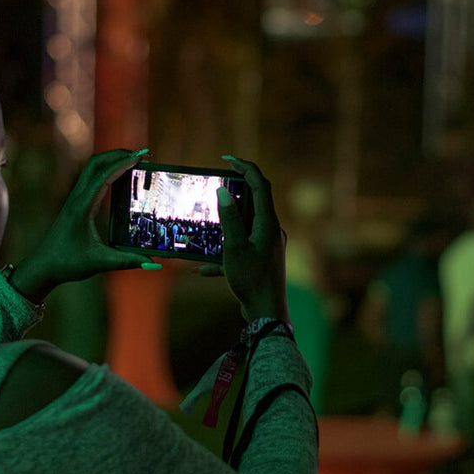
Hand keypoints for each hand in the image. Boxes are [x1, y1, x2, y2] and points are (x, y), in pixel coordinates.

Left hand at [9, 149, 156, 301]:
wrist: (43, 266)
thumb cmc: (67, 263)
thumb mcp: (99, 262)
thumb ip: (127, 261)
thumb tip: (154, 265)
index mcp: (82, 207)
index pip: (103, 177)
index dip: (122, 164)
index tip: (140, 157)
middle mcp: (77, 198)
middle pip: (96, 163)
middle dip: (118, 154)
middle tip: (142, 154)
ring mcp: (75, 199)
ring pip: (92, 168)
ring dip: (112, 159)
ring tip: (134, 160)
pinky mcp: (76, 203)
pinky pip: (91, 178)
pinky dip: (106, 170)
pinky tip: (119, 176)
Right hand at [203, 156, 289, 322]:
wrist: (266, 314)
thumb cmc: (252, 280)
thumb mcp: (235, 248)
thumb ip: (229, 219)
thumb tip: (223, 192)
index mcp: (268, 223)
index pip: (261, 185)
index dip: (246, 168)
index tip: (228, 159)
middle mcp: (272, 231)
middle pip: (255, 202)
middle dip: (235, 192)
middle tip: (216, 184)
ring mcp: (268, 246)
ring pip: (246, 226)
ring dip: (226, 224)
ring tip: (206, 224)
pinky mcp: (262, 260)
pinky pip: (242, 249)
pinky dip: (224, 254)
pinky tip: (202, 269)